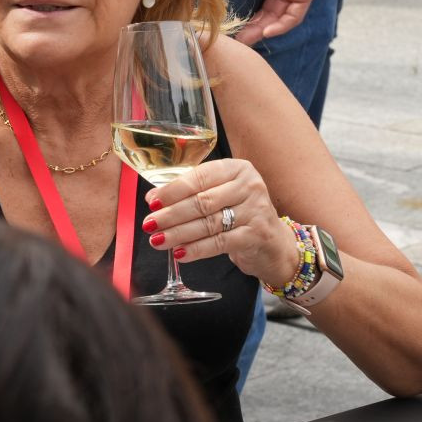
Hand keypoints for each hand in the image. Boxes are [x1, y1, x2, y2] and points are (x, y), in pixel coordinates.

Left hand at [141, 159, 301, 287]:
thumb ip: (191, 192)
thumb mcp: (220, 193)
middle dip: (171, 214)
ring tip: (157, 240)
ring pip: (208, 223)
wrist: (272, 241)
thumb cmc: (238, 212)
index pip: (199, 177)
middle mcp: (250, 186)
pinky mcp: (257, 235)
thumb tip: (154, 198)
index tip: (152, 202)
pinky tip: (179, 253)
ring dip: (178, 234)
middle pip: (202, 201)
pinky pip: (219, 242)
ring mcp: (256, 211)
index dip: (173, 190)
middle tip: (149, 224)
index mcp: (237, 168)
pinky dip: (196, 249)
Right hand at [238, 0, 322, 43]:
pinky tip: (266, 32)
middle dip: (254, 28)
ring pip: (281, 18)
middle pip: (271, 14)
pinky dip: (281, 26)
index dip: (250, 16)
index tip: (234, 25)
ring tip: (247, 39)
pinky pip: (294, 14)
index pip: (264, 3)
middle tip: (237, 39)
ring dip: (265, 31)